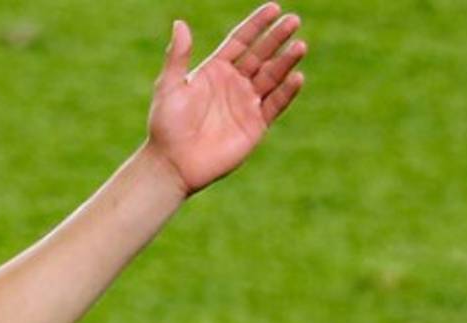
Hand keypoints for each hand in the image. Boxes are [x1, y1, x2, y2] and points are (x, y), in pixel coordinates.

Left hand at [147, 3, 305, 194]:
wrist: (173, 163)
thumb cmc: (166, 125)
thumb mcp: (169, 86)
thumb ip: (178, 56)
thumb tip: (180, 23)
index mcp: (215, 70)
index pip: (241, 41)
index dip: (256, 25)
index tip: (274, 8)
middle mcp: (234, 84)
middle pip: (261, 55)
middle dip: (277, 38)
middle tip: (293, 21)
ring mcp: (246, 104)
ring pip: (272, 77)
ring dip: (286, 62)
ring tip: (300, 46)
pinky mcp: (255, 126)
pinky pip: (275, 105)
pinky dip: (286, 92)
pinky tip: (296, 77)